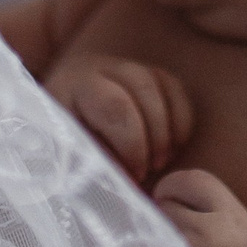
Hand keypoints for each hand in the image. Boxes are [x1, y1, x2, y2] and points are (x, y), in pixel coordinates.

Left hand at [55, 55, 193, 184]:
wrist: (65, 123)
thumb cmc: (65, 149)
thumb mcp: (69, 156)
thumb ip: (94, 163)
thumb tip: (125, 179)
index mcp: (71, 87)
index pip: (115, 107)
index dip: (134, 144)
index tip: (135, 175)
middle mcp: (99, 68)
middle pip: (143, 90)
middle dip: (155, 137)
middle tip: (151, 170)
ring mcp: (126, 67)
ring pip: (163, 87)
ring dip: (168, 131)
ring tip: (160, 162)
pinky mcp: (147, 73)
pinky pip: (175, 88)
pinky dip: (181, 120)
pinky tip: (172, 147)